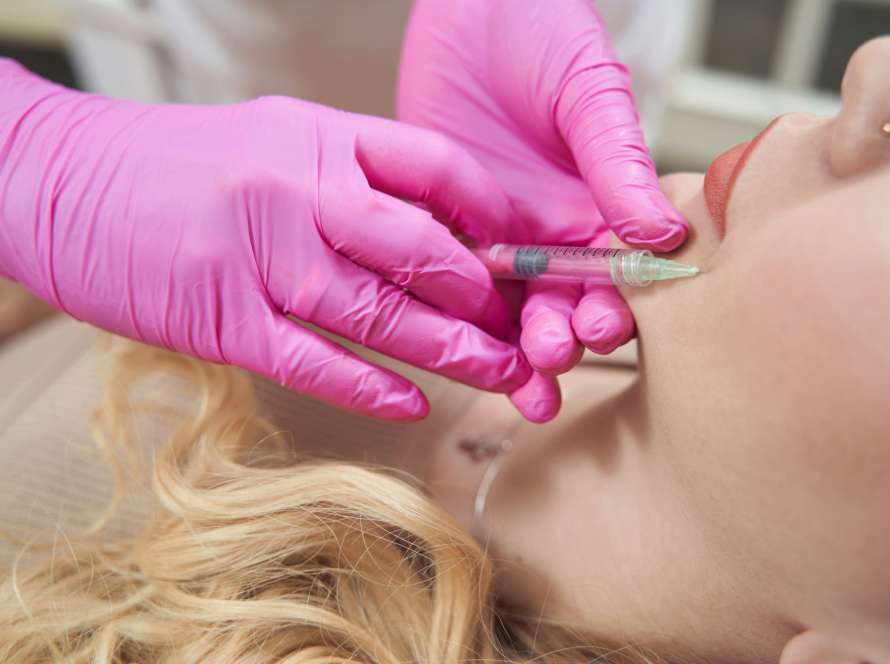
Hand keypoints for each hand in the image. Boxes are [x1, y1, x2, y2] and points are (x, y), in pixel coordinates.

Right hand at [0, 60, 531, 419]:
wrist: (55, 178)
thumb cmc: (171, 165)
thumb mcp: (271, 140)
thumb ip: (345, 179)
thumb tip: (426, 229)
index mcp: (317, 136)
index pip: (434, 168)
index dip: (491, 214)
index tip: (518, 253)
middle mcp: (298, 188)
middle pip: (421, 247)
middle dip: (485, 297)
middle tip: (525, 331)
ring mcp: (259, 253)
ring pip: (378, 310)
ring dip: (448, 350)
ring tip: (497, 375)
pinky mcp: (221, 315)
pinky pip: (313, 358)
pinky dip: (368, 385)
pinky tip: (412, 403)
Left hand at [398, 0, 687, 419]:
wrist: (472, 4)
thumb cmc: (544, 32)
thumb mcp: (589, 92)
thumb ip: (617, 161)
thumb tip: (661, 232)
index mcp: (596, 206)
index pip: (614, 276)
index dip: (612, 307)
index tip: (602, 328)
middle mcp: (548, 231)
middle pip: (560, 304)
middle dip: (558, 339)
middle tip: (550, 357)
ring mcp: (494, 232)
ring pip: (506, 307)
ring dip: (512, 348)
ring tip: (518, 382)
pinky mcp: (442, 222)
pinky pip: (445, 275)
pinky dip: (449, 312)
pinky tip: (450, 343)